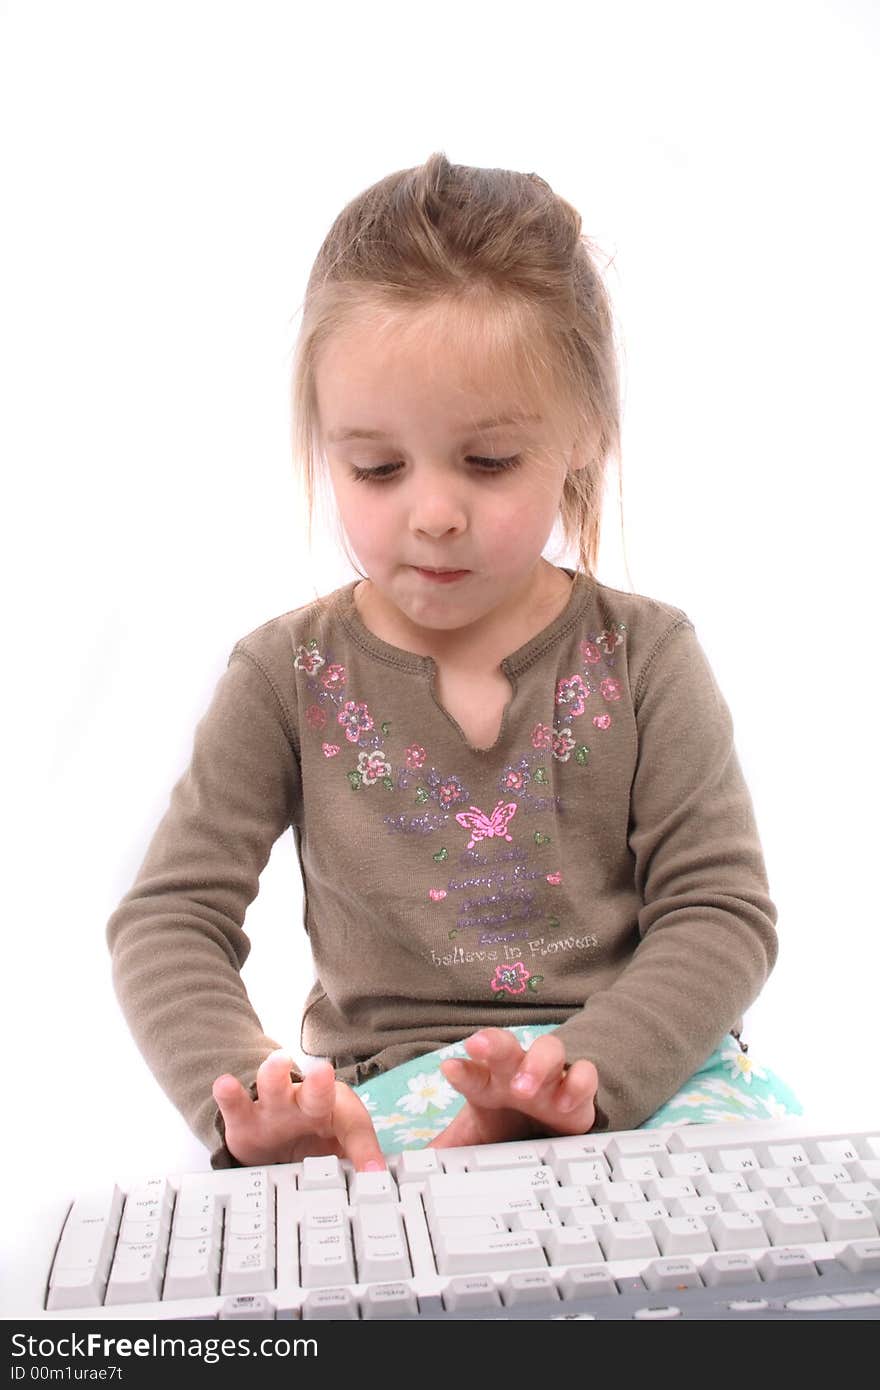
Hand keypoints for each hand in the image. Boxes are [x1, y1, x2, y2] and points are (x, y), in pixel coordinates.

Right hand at [212, 1050, 385, 1169]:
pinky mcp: (244, 1120)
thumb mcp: (339, 1150)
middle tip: (324, 1072)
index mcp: (335, 1112)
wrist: (276, 1135)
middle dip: (319, 1083)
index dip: (365, 1149)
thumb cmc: (315, 1137)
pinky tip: (225, 1084)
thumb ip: (357, 1161)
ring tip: (276, 1062)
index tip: (373, 1172)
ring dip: (275, 1074)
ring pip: (274, 1087)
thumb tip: (377, 1184)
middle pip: (315, 1091)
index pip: (354, 1126)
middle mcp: (305, 1104)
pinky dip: (230, 1094)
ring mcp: (273, 1108)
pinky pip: (236, 1104)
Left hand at [427, 1028, 597, 1149]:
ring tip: (524, 1088)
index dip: (461, 1071)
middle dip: (493, 1043)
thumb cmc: (506, 1123)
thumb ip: (451, 1147)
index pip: (471, 1071)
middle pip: (505, 1045)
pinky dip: (578, 1083)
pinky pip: (585, 1074)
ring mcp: (550, 1076)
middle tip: (479, 1047)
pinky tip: (566, 1101)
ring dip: (536, 1064)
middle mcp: (517, 1071)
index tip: (449, 1069)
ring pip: (548, 1049)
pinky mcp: (579, 1090)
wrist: (548, 1127)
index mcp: (488, 1081)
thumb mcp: (477, 1137)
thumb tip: (412, 1167)